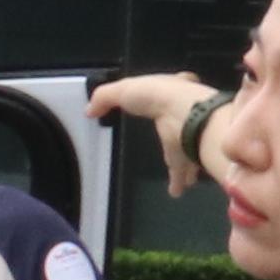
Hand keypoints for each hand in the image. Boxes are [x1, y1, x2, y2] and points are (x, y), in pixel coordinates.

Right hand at [94, 74, 227, 194]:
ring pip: (184, 149)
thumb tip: (89, 111)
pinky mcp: (190, 155)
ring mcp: (190, 134)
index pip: (174, 88)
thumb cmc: (154, 96)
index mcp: (172, 90)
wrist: (182, 114)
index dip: (169, 94)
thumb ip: (104, 98)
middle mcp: (186, 111)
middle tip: (171, 140)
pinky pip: (181, 171)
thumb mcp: (121, 90)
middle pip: (180, 123)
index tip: (167, 100)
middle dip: (175, 131)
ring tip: (178, 172)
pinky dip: (177, 181)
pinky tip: (174, 191)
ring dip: (182, 161)